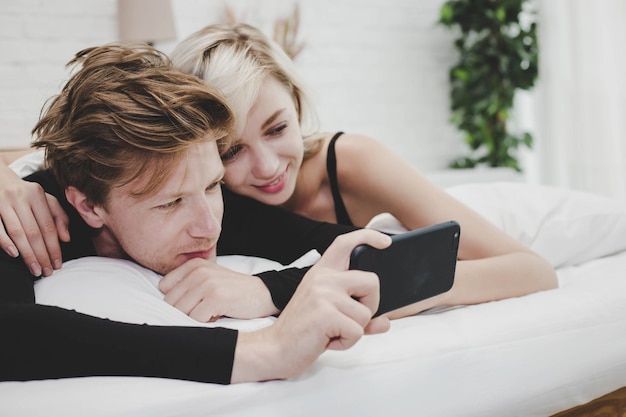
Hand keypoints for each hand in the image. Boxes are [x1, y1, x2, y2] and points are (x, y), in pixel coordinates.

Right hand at [0, 163, 69, 275]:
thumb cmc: (26, 194)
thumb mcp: (45, 200)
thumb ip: (59, 217)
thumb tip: (66, 238)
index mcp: (37, 195)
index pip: (48, 226)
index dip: (54, 247)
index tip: (57, 264)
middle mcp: (21, 197)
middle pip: (34, 232)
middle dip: (42, 255)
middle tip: (47, 272)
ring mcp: (3, 202)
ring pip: (18, 233)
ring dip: (27, 254)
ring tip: (35, 269)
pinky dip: (6, 242)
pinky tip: (14, 254)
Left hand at [159, 258, 278, 321]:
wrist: (262, 294)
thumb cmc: (232, 291)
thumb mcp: (208, 278)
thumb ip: (186, 284)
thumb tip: (162, 303)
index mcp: (193, 265)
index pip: (164, 288)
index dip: (177, 301)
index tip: (193, 302)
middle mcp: (198, 271)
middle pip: (171, 302)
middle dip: (185, 311)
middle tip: (204, 308)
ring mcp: (207, 284)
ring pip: (181, 311)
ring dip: (195, 318)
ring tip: (211, 311)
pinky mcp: (215, 298)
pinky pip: (195, 319)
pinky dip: (205, 322)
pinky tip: (218, 315)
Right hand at [231, 229, 391, 382]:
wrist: (275, 349)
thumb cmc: (303, 331)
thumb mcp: (329, 314)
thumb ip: (356, 314)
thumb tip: (386, 322)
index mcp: (321, 273)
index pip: (345, 243)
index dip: (367, 237)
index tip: (385, 242)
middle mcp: (322, 278)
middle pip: (371, 282)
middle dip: (371, 305)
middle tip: (351, 319)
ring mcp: (323, 294)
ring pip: (366, 313)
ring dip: (354, 330)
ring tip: (331, 332)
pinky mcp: (325, 314)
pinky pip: (357, 331)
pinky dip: (347, 342)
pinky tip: (327, 340)